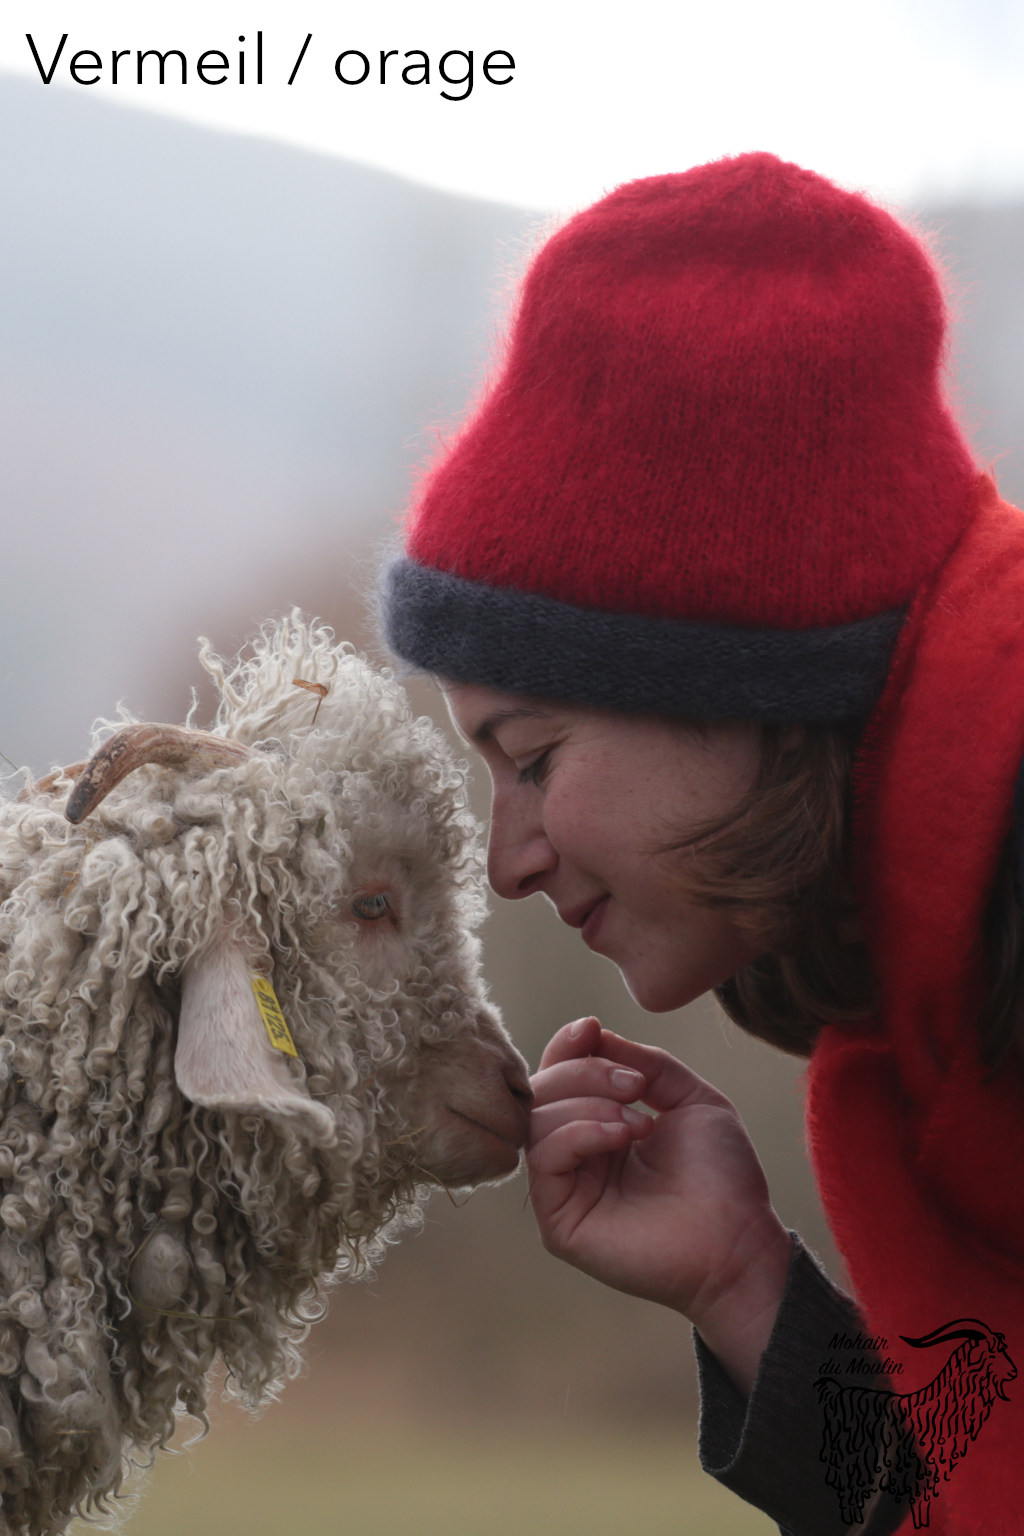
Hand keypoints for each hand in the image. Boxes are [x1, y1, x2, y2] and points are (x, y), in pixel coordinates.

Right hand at [527, 1017, 792, 1393]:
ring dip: (588, 1102)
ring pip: (538, 1120)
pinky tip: (622, 1136)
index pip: (560, 1077)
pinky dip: (581, 1132)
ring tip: (637, 1119)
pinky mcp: (560, 1221)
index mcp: (600, 1128)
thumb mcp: (690, 1098)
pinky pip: (545, 1158)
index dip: (568, 1047)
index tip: (591, 1028)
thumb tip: (592, 1032)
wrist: (740, 1239)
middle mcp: (577, 1157)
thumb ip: (646, 1062)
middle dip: (585, 1072)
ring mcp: (565, 1189)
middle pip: (542, 1092)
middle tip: (634, 1084)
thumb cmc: (722, 1177)